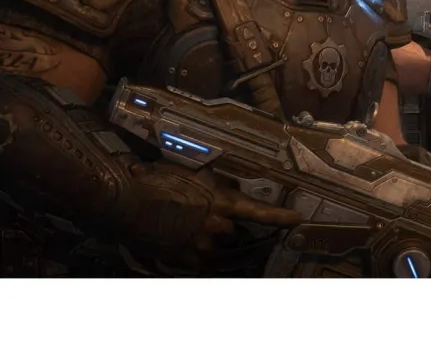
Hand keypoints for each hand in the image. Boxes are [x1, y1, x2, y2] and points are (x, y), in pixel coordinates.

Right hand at [127, 162, 302, 251]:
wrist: (126, 203)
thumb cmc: (156, 181)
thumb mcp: (190, 173)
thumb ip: (210, 182)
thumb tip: (220, 181)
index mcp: (221, 202)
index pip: (259, 212)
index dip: (280, 218)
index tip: (296, 220)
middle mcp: (216, 227)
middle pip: (238, 235)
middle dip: (235, 232)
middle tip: (227, 227)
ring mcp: (201, 247)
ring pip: (226, 252)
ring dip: (228, 249)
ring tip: (223, 245)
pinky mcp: (185, 261)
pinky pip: (207, 264)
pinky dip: (211, 261)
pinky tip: (207, 256)